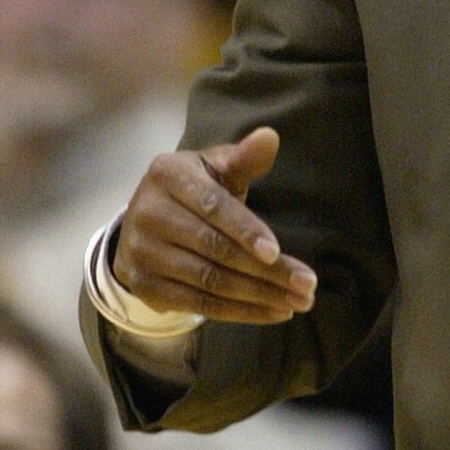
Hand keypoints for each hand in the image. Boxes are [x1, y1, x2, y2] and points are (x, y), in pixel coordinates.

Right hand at [114, 127, 318, 325]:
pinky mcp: (144, 285)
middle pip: (215, 249)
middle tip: (307, 286)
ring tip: (298, 302)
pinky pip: (199, 304)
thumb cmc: (194, 190)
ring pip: (210, 281)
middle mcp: (148, 212)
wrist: (144, 222)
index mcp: (168, 174)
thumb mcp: (215, 168)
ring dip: (259, 296)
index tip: (277, 253)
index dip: (246, 231)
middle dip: (267, 272)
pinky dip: (240, 312)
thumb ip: (243, 158)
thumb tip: (270, 137)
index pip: (212, 207)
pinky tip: (272, 312)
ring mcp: (142, 252)